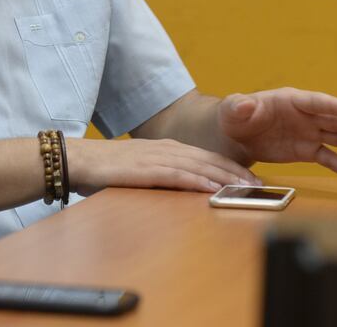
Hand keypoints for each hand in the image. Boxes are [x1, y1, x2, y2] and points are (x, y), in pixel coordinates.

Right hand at [66, 137, 260, 195]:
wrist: (77, 160)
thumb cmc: (105, 169)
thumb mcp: (139, 169)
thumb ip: (161, 174)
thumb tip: (183, 187)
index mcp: (164, 148)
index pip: (205, 156)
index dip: (230, 166)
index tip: (251, 178)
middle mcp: (164, 149)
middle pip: (208, 159)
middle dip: (236, 171)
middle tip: (259, 184)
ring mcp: (155, 157)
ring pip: (198, 165)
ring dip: (224, 176)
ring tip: (246, 187)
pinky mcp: (144, 169)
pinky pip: (177, 175)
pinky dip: (198, 181)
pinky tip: (213, 188)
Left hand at [218, 87, 336, 178]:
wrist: (235, 136)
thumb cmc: (235, 117)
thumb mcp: (233, 110)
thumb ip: (239, 106)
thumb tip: (246, 104)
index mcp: (290, 100)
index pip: (316, 101)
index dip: (335, 106)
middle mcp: (304, 115)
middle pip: (333, 119)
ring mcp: (308, 132)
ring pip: (336, 136)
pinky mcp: (307, 150)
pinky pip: (327, 157)